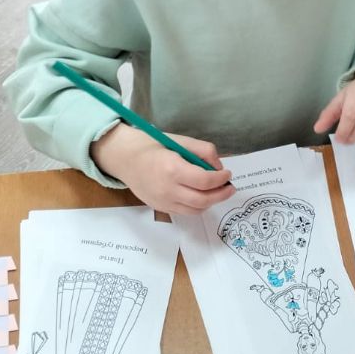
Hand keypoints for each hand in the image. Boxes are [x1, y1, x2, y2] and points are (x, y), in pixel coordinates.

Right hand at [91, 124, 233, 215]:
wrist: (125, 158)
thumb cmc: (153, 145)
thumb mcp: (180, 141)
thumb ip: (203, 151)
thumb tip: (219, 167)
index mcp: (172, 168)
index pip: (205, 181)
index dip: (221, 179)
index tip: (228, 174)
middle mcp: (168, 189)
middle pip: (203, 200)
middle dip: (221, 195)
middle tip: (229, 187)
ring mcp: (162, 201)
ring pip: (195, 210)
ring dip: (211, 202)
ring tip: (218, 192)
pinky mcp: (160, 208)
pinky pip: (185, 212)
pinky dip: (198, 206)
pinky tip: (202, 196)